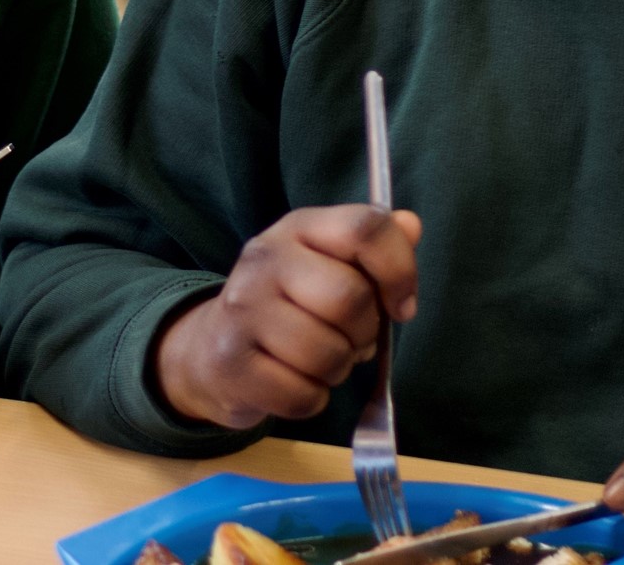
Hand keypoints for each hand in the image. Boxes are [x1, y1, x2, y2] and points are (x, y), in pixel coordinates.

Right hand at [153, 204, 420, 430]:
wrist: (213, 348)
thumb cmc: (288, 304)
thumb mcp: (329, 264)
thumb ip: (374, 247)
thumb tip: (410, 225)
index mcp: (298, 228)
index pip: (363, 228)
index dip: (398, 270)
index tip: (401, 305)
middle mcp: (265, 258)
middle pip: (350, 298)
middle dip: (364, 332)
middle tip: (350, 338)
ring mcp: (242, 309)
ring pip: (328, 354)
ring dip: (338, 369)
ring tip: (320, 359)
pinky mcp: (231, 362)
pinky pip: (303, 396)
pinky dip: (312, 399)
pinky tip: (294, 381)